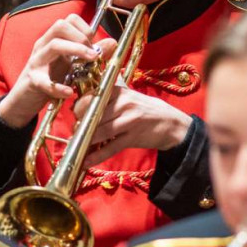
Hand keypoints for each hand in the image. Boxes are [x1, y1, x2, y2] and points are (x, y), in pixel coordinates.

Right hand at [0, 15, 116, 127]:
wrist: (25, 100)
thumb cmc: (50, 78)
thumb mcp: (72, 65)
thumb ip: (91, 53)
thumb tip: (112, 43)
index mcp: (53, 39)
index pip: (68, 20)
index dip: (84, 28)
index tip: (94, 43)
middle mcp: (43, 46)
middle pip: (60, 25)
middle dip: (80, 36)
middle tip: (92, 53)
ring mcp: (36, 61)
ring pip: (53, 45)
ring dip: (75, 50)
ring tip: (90, 61)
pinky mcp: (32, 80)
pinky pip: (44, 81)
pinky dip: (57, 87)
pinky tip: (69, 92)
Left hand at [74, 85, 192, 168]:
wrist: (170, 123)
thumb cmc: (146, 108)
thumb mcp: (130, 94)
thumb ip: (113, 90)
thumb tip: (92, 85)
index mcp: (120, 91)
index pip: (92, 97)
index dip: (80, 108)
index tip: (76, 116)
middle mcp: (123, 103)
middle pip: (93, 115)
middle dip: (81, 125)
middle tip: (76, 132)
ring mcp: (128, 120)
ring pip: (99, 131)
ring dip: (85, 141)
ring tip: (76, 146)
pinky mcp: (133, 137)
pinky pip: (110, 147)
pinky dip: (96, 156)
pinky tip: (86, 162)